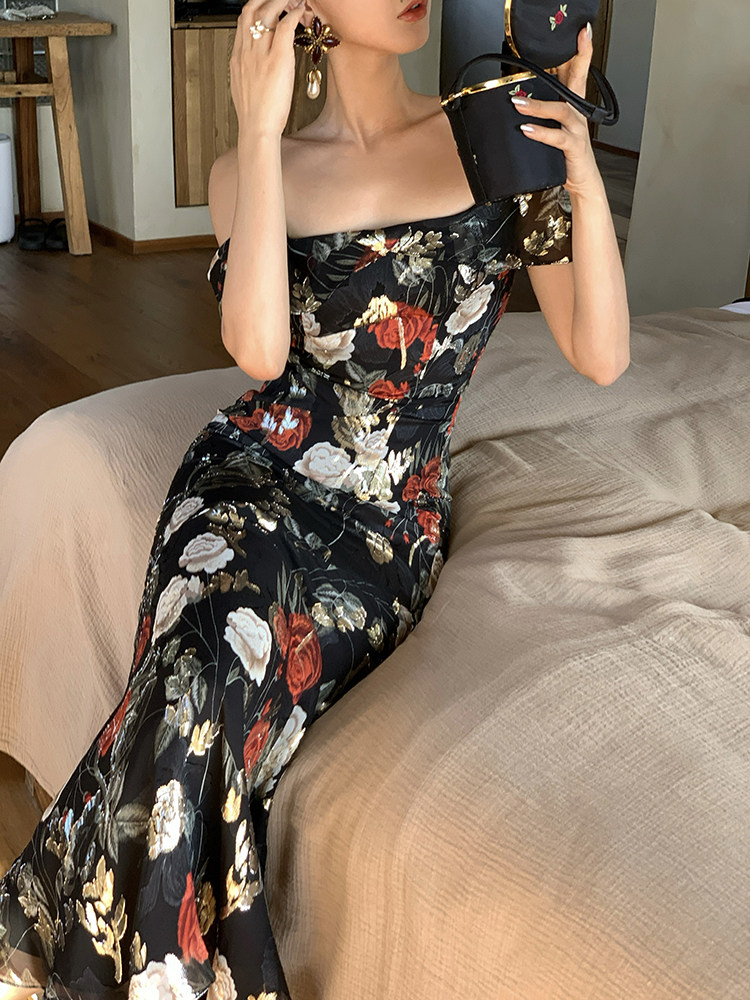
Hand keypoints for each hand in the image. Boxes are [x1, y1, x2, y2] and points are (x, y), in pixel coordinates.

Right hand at [231, 0, 307, 138]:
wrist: (256, 129)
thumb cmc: (255, 115)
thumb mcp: (245, 87)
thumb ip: (250, 71)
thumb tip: (258, 66)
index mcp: (238, 57)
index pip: (243, 21)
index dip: (256, 8)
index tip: (267, 6)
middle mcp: (246, 51)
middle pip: (251, 9)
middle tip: (282, 0)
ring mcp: (260, 54)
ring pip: (267, 12)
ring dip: (282, 1)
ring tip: (294, 1)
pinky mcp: (277, 61)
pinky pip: (284, 27)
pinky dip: (293, 15)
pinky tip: (301, 12)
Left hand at [511, 23, 602, 197]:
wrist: (581, 180)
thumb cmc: (564, 152)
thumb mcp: (552, 127)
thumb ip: (539, 112)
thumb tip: (516, 99)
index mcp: (572, 103)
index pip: (577, 71)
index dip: (582, 51)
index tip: (582, 32)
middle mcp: (577, 111)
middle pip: (577, 80)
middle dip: (575, 60)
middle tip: (556, 49)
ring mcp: (577, 128)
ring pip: (560, 109)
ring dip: (537, 105)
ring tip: (518, 103)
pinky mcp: (573, 146)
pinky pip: (558, 137)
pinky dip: (541, 132)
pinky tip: (526, 129)